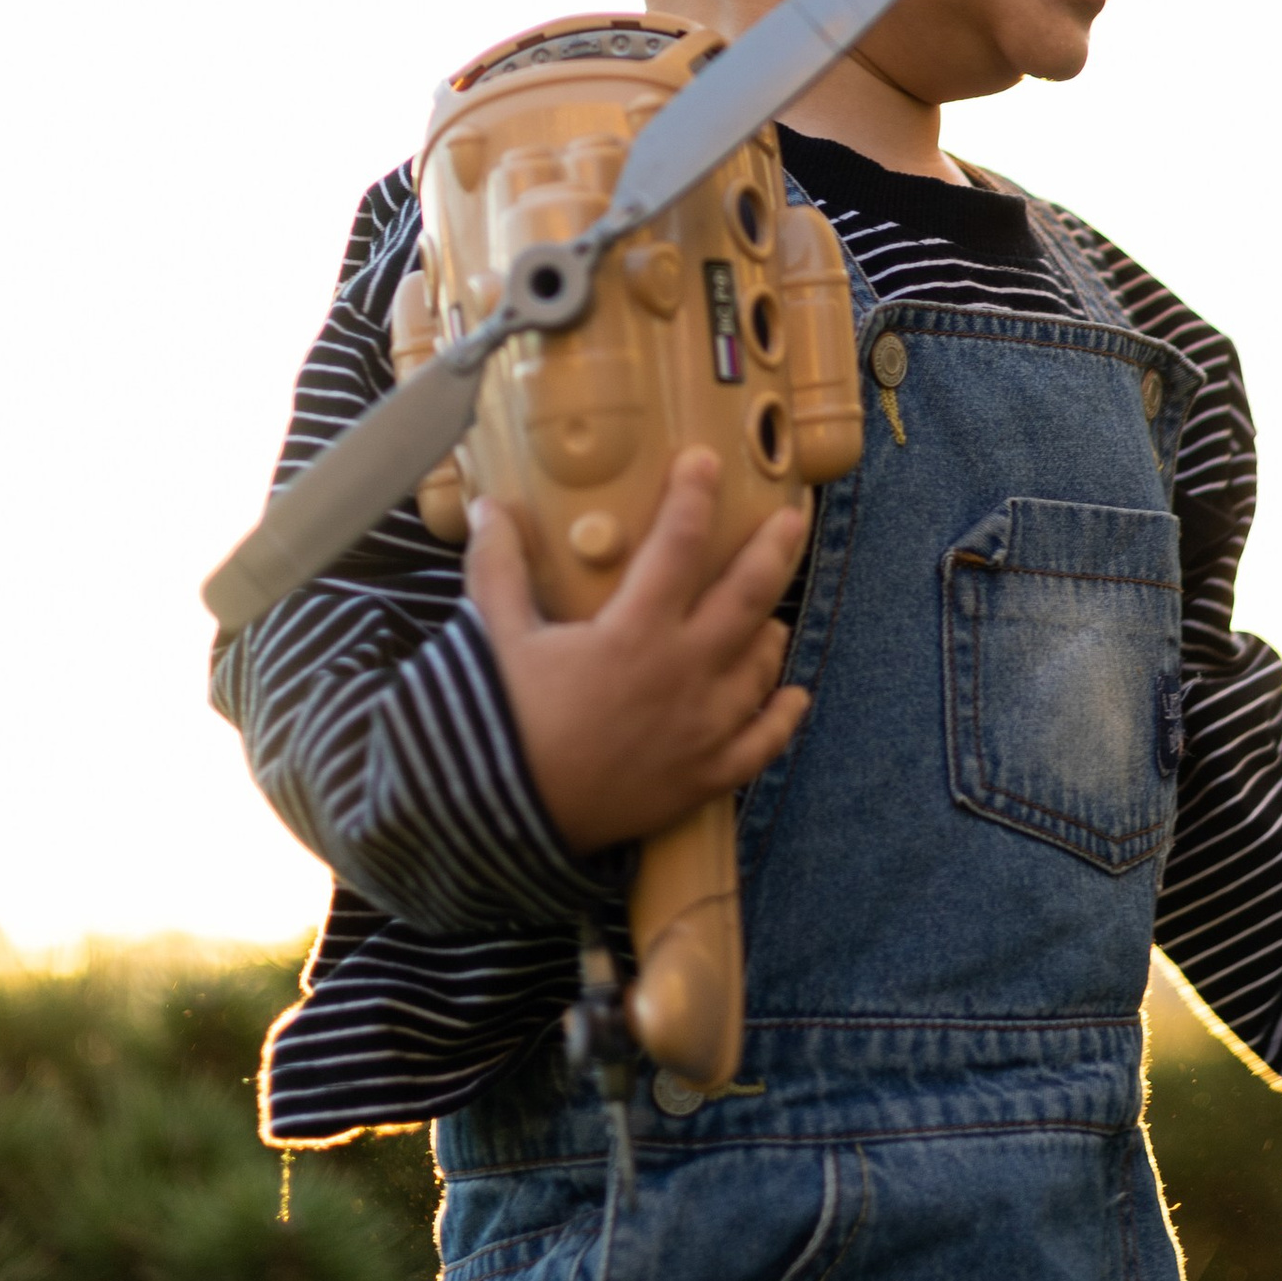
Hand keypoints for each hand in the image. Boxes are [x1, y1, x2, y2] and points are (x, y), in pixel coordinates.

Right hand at [462, 449, 811, 857]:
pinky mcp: (704, 775)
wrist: (504, 820)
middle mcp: (683, 673)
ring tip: (771, 611)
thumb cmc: (503, 723)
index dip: (693, 496)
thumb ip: (499, 568)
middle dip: (774, 550)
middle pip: (749, 596)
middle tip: (793, 518)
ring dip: (770, 630)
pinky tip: (793, 695)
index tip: (704, 460)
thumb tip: (488, 507)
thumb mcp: (497, 638)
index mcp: (635, 631)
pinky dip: (782, 715)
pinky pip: (762, 743)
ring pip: (760, 666)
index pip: (679, 544)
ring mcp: (702, 727)